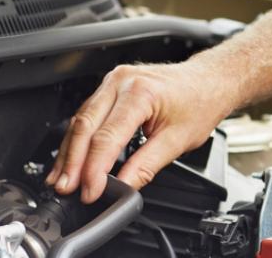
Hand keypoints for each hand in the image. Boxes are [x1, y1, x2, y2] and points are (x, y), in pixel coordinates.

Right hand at [45, 60, 235, 202]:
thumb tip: (122, 187)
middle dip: (72, 162)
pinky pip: (87, 113)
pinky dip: (77, 138)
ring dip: (69, 152)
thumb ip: (146, 165)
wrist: (210, 79)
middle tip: (66, 188)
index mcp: (141, 92)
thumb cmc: (200, 101)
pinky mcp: (111, 85)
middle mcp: (122, 81)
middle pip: (85, 126)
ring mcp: (114, 80)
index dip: (94, 169)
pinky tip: (71, 157)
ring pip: (81, 119)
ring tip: (61, 179)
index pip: (107, 137)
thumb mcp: (178, 140)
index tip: (90, 191)